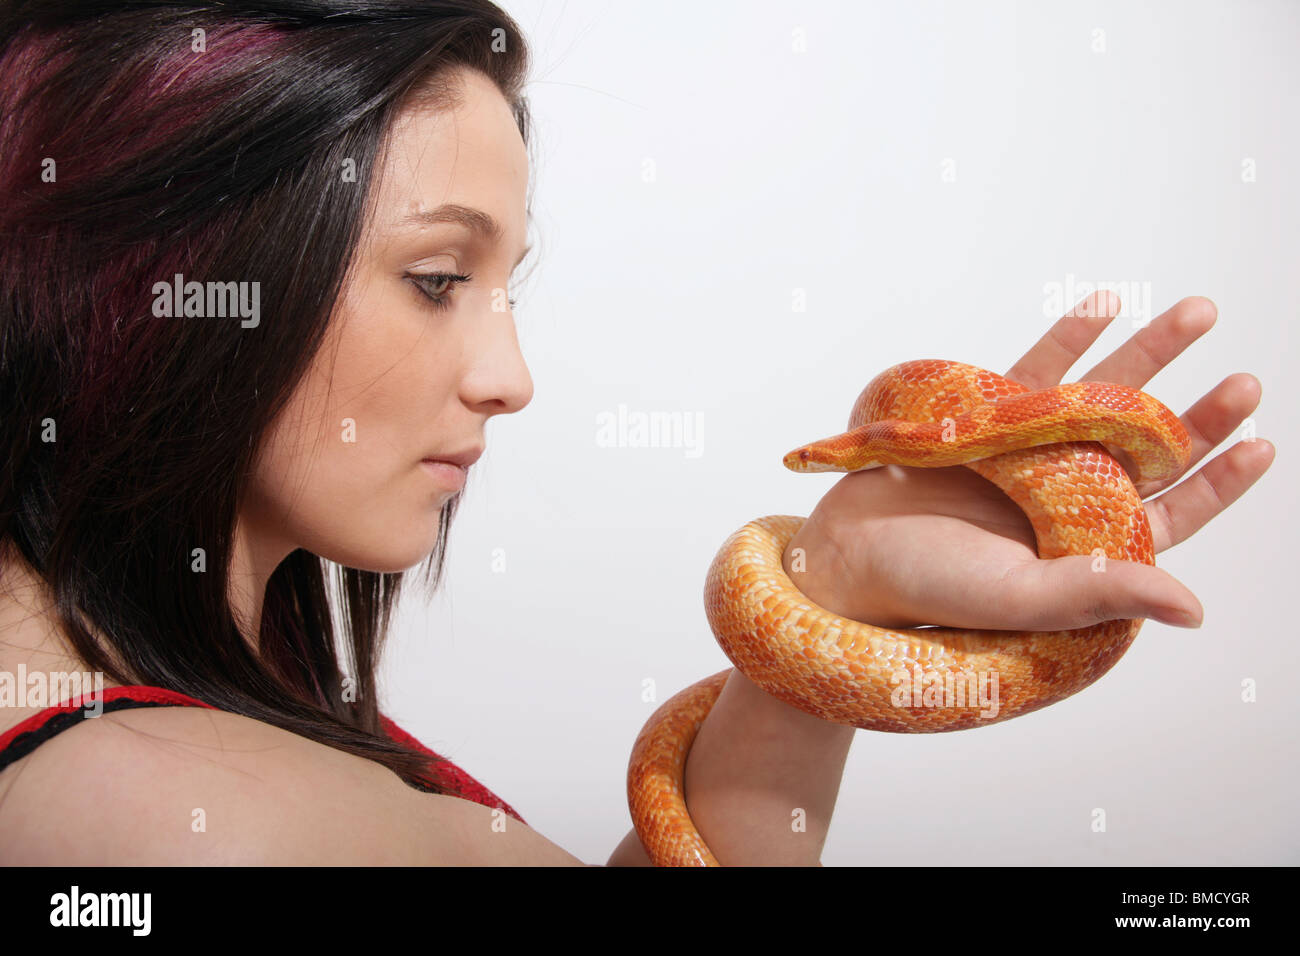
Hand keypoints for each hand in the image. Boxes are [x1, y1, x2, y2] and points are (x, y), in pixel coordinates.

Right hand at [784, 294, 1273, 630]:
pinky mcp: (987, 419)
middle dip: (1200, 413)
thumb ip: (1102, 594)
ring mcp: (1030, 452)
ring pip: (1105, 397)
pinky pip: (1037, 370)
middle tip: (1246, 382)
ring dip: (1151, 354)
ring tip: (1198, 311)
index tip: (1259, 444)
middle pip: (1149, 448)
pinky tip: (1104, 302)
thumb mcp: (1020, 598)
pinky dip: (1070, 336)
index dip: (1216, 481)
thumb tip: (1195, 609)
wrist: (848, 554)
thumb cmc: (930, 590)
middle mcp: (1066, 495)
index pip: (1169, 512)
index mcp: (1084, 544)